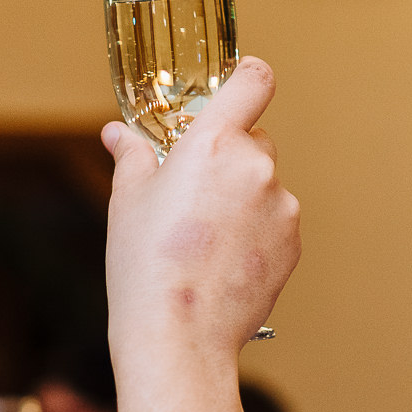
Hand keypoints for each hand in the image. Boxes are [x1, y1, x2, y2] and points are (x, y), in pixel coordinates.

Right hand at [102, 56, 300, 358]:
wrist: (179, 334)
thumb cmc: (144, 265)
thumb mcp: (129, 201)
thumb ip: (133, 156)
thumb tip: (118, 134)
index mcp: (214, 143)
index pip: (254, 81)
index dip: (248, 77)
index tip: (239, 83)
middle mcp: (256, 167)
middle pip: (255, 139)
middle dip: (230, 156)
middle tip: (196, 192)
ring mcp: (281, 205)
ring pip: (266, 185)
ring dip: (244, 198)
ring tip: (206, 239)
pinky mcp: (293, 242)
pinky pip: (276, 221)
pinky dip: (257, 231)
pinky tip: (224, 260)